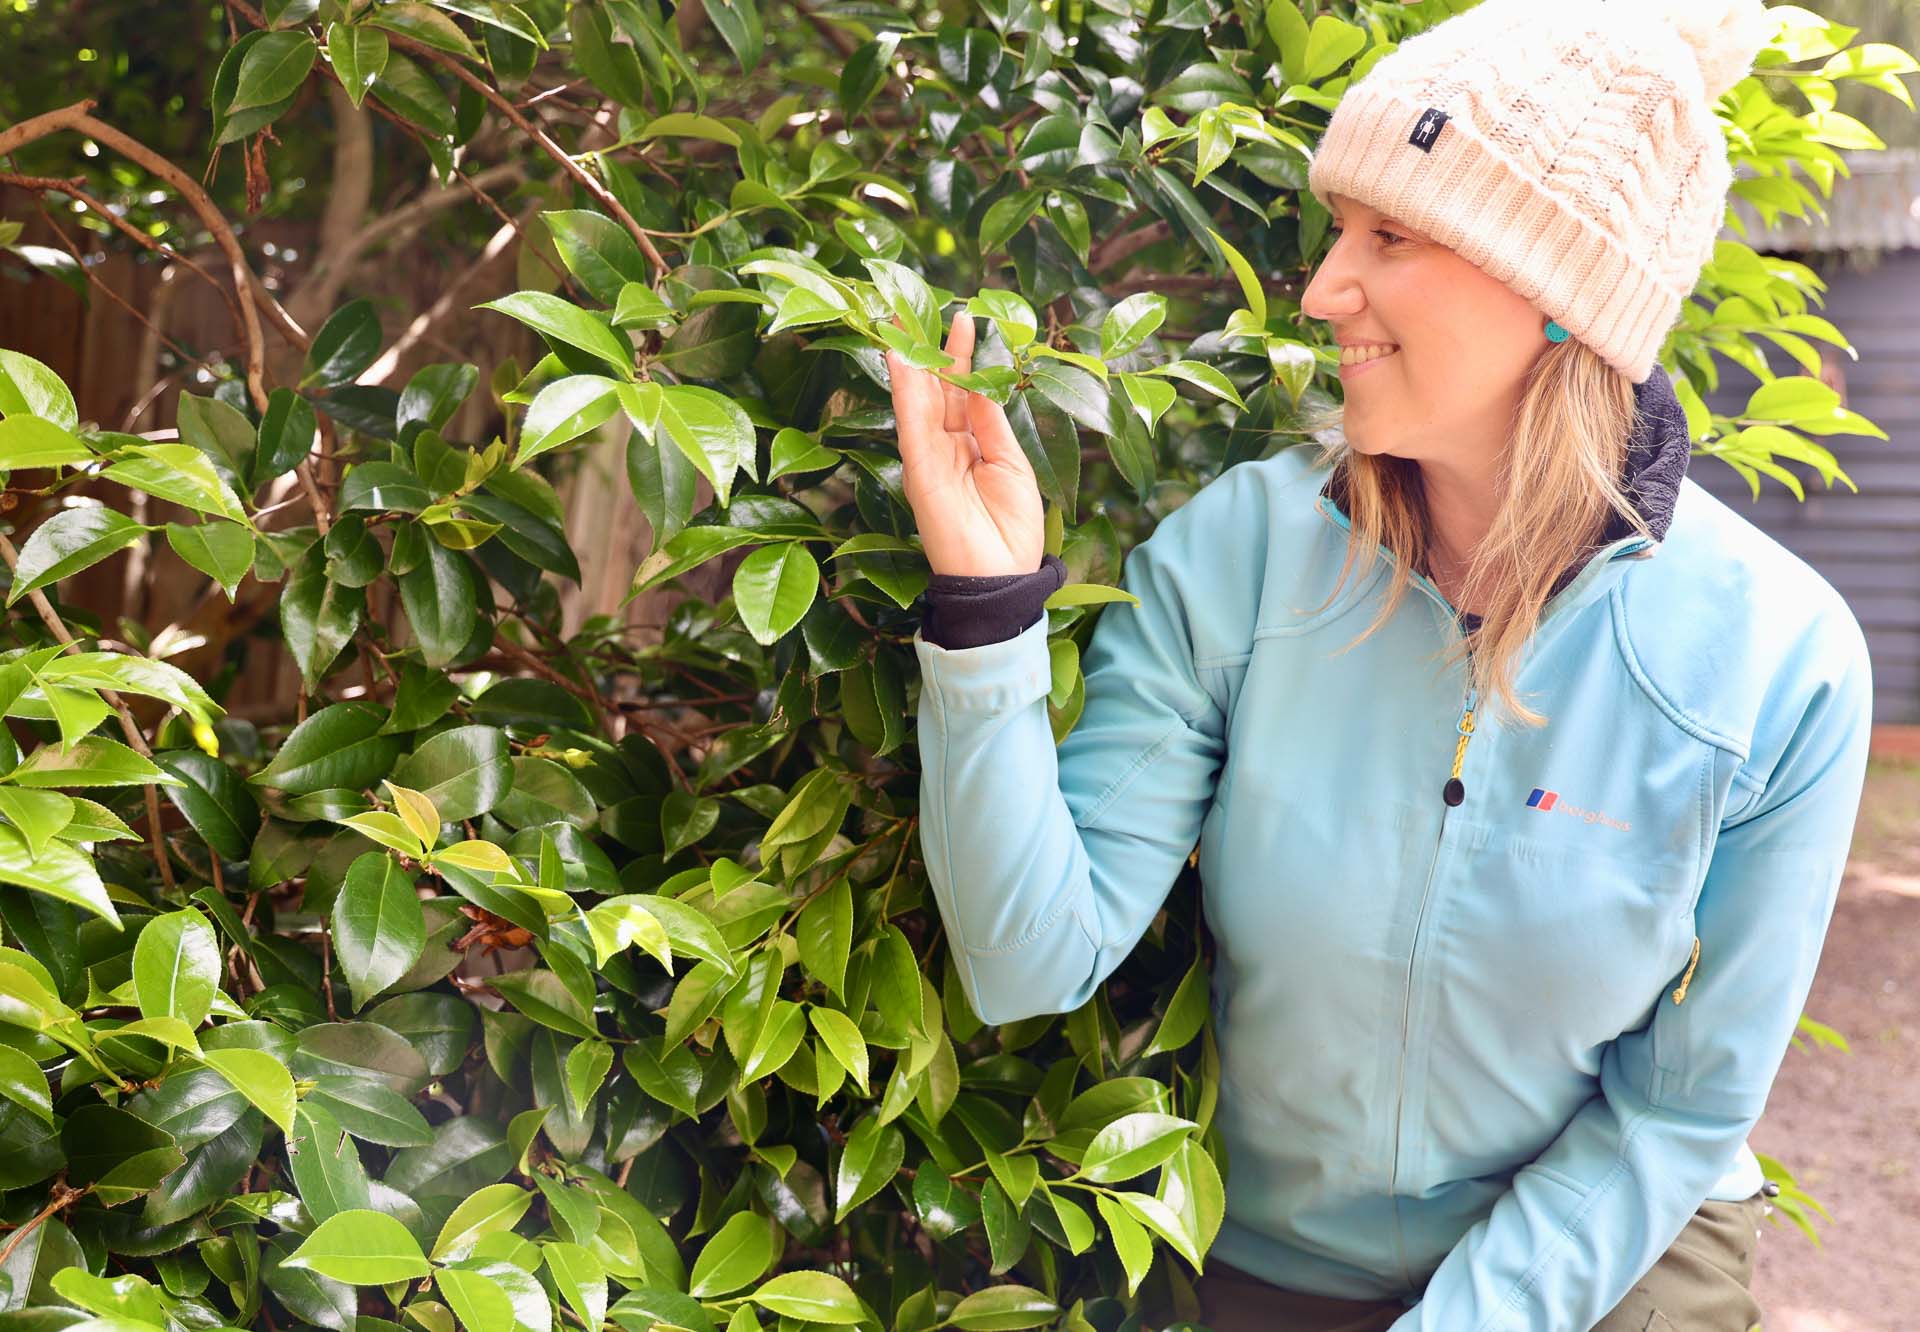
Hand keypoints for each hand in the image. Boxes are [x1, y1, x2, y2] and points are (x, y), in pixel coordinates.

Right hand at [886, 306, 1044, 577]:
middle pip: (935, 389)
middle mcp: (947, 448)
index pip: (963, 392)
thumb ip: (992, 423)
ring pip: (917, 400)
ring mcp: (930, 458)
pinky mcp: (919, 471)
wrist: (1002, 578)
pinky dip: (903, 391)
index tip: (963, 317)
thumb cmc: (1012, 531)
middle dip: (927, 348)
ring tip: (900, 319)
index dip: (962, 355)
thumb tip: (979, 381)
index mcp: (973, 446)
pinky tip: (899, 360)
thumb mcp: (1012, 465)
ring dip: (908, 360)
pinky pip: (910, 423)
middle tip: (917, 305)